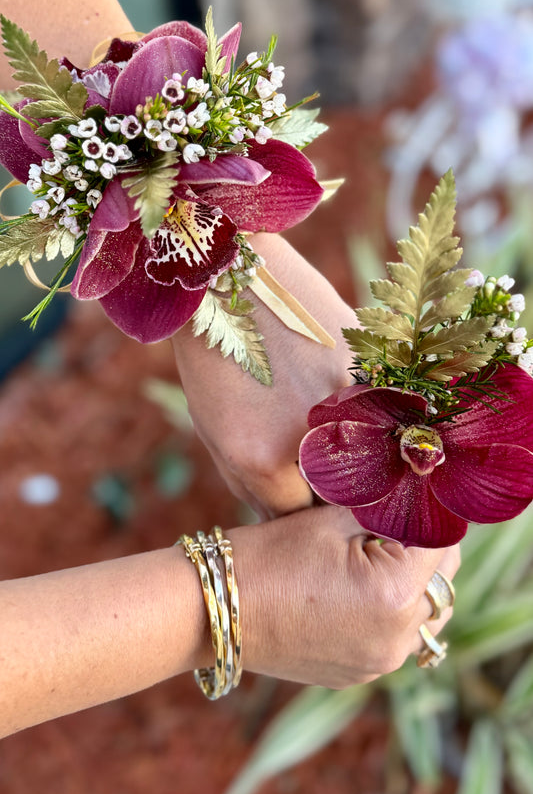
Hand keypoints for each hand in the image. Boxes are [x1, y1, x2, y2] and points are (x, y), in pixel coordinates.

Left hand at [172, 233, 355, 518]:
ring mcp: (344, 398)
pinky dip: (368, 409)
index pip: (298, 517)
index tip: (298, 499)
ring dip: (356, 449)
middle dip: (330, 489)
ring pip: (367, 452)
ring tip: (327, 424)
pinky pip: (378, 408)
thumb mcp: (216, 430)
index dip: (298, 512)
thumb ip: (253, 484)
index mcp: (260, 459)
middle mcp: (309, 435)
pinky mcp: (368, 363)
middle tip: (317, 466)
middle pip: (338, 493)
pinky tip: (340, 388)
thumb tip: (286, 520)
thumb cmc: (215, 357)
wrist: (230, 273)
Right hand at [230, 505, 460, 688]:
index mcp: (394, 595)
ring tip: (376, 551)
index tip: (412, 494)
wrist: (213, 611)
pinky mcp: (358, 674)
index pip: (444, 543)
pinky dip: (389, 609)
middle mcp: (396, 640)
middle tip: (395, 517)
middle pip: (442, 583)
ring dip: (413, 581)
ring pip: (424, 613)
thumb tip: (418, 492)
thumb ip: (385, 506)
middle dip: (426, 547)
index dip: (429, 513)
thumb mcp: (331, 519)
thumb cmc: (267, 557)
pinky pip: (395, 636)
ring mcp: (377, 664)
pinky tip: (356, 583)